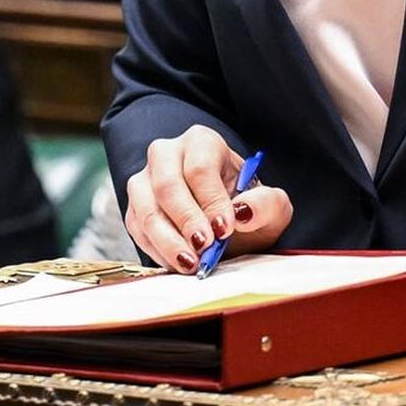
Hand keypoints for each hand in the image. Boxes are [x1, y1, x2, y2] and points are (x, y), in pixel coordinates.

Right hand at [123, 124, 291, 272]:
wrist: (225, 226)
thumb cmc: (245, 208)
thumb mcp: (270, 207)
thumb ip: (267, 204)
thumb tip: (244, 212)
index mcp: (202, 142)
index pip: (200, 167)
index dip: (211, 200)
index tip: (224, 229)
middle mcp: (167, 154)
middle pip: (167, 185)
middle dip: (186, 220)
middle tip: (204, 247)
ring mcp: (145, 181)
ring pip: (146, 209)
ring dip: (168, 241)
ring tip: (192, 263)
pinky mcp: (134, 209)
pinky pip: (138, 230)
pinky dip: (158, 250)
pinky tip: (180, 263)